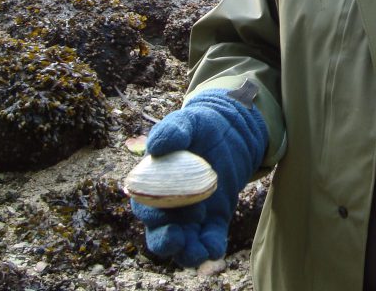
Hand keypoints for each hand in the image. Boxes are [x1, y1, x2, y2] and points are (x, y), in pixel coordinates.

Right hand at [130, 88, 266, 266]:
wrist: (230, 130)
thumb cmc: (199, 126)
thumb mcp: (187, 122)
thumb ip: (171, 131)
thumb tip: (155, 147)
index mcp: (154, 184)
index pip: (145, 205)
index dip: (150, 214)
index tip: (162, 215)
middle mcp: (169, 206)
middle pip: (160, 232)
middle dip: (166, 240)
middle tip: (178, 238)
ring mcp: (191, 215)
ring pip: (183, 243)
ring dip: (187, 252)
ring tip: (198, 253)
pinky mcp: (213, 219)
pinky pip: (209, 239)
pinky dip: (211, 247)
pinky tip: (215, 248)